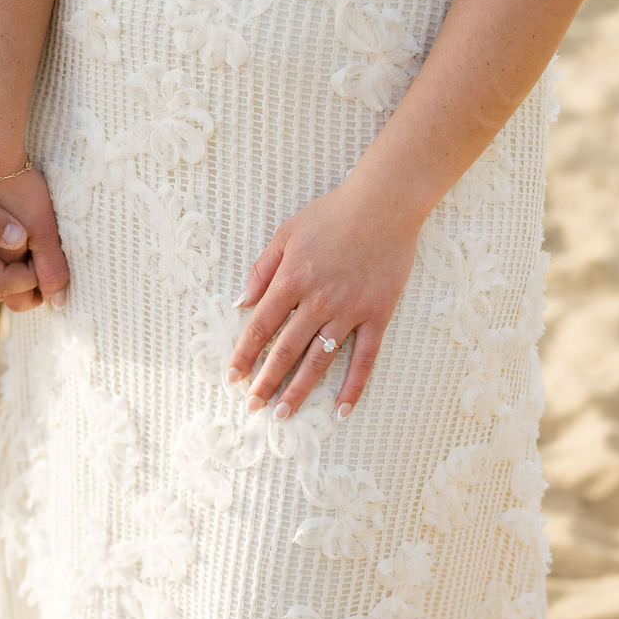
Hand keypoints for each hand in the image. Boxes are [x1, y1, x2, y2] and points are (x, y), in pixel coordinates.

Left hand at [227, 175, 422, 419]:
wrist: (385, 204)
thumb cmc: (332, 214)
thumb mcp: (286, 232)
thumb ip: (262, 269)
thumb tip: (241, 303)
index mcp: (292, 279)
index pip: (261, 326)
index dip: (244, 354)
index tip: (233, 377)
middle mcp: (318, 300)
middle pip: (286, 350)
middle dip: (266, 382)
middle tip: (253, 407)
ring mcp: (349, 311)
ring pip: (319, 360)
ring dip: (299, 390)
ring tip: (283, 415)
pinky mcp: (377, 315)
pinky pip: (364, 358)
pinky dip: (353, 386)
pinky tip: (340, 410)